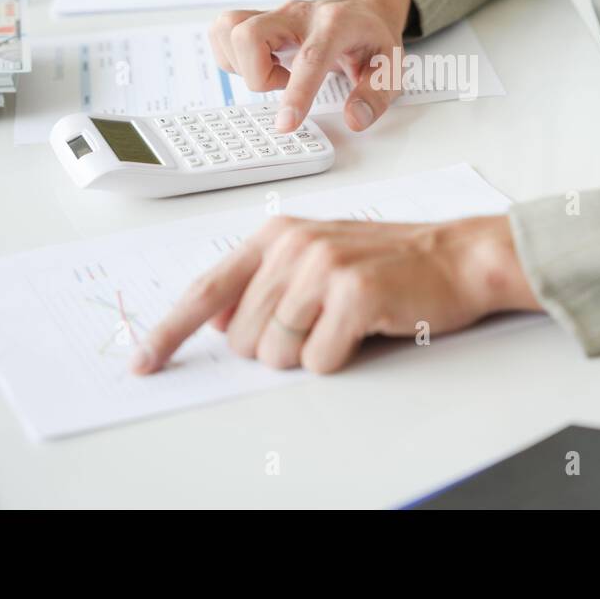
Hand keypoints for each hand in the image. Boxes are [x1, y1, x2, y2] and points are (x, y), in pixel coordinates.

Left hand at [131, 214, 539, 374]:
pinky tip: (365, 328)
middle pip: (243, 339)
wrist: (457, 256)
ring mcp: (322, 266)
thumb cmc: (388, 263)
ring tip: (346, 321)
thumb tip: (221, 327)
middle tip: (323, 322)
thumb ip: (266, 284)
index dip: (168, 332)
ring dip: (311, 353)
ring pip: (277, 353)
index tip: (143, 363)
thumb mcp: (318, 258)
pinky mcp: (352, 292)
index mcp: (276, 236)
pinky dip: (341, 358)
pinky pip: (319, 361)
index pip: (206, 291)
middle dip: (278, 348)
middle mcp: (292, 245)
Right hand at [210, 0, 412, 134]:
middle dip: (257, 75)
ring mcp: (274, 13)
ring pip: (229, 29)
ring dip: (242, 65)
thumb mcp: (390, 68)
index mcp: (336, 24)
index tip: (286, 124)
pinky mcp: (258, 17)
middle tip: (284, 84)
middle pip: (249, 34)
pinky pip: (223, 32)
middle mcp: (299, 13)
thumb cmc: (371, 39)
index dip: (296, 93)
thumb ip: (375, 95)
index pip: (309, 58)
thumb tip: (354, 118)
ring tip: (275, 73)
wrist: (361, 8)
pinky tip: (261, 65)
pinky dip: (232, 57)